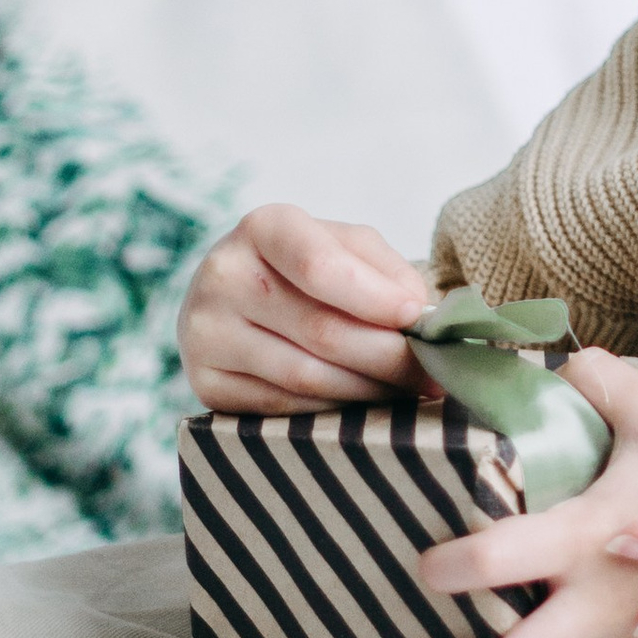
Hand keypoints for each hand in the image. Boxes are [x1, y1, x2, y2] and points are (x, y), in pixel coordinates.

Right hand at [179, 202, 429, 409]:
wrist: (235, 296)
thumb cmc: (304, 266)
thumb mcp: (346, 246)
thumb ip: (385, 270)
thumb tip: (418, 314)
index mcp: (263, 228)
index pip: (319, 266)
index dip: (374, 297)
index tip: (417, 317)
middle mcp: (223, 277)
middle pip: (321, 330)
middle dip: (388, 357)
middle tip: (433, 372)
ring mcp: (205, 333)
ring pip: (306, 376)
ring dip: (369, 390)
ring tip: (409, 390)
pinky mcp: (205, 384)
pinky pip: (284, 408)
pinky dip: (333, 410)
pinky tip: (364, 404)